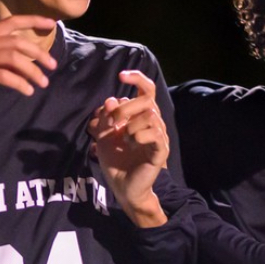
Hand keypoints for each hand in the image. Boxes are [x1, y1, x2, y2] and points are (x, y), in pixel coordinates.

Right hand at [0, 15, 57, 121]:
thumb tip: (16, 65)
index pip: (10, 22)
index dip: (32, 20)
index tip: (51, 24)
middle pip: (17, 42)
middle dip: (39, 53)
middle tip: (52, 67)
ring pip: (13, 57)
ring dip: (32, 71)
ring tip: (43, 83)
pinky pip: (3, 76)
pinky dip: (19, 83)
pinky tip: (27, 91)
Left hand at [88, 71, 168, 226]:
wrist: (123, 187)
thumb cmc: (116, 161)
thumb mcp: (103, 137)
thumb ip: (105, 118)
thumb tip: (111, 100)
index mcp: (142, 117)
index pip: (147, 90)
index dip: (137, 79)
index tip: (121, 75)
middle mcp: (154, 123)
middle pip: (147, 101)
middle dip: (125, 108)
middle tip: (112, 122)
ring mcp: (159, 137)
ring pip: (149, 116)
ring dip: (131, 125)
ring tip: (124, 139)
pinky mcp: (161, 151)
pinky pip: (154, 134)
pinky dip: (138, 136)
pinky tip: (131, 145)